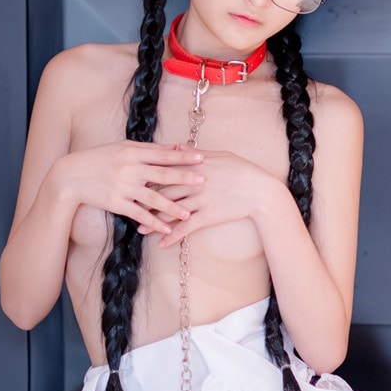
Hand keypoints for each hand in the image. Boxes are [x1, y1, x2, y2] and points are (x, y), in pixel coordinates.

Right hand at [58, 142, 205, 234]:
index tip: (201, 157)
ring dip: (172, 206)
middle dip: (183, 178)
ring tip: (188, 213)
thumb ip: (148, 149)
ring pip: (152, 198)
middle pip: (161, 174)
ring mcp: (123, 187)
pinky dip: (153, 222)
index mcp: (132, 153)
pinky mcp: (116, 203)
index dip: (182, 156)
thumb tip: (174, 148)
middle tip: (203, 181)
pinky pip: (138, 214)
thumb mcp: (122, 148)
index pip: (162, 154)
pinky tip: (166, 228)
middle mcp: (129, 169)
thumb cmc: (99, 159)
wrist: (71, 176)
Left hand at [135, 149, 274, 246]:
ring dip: (154, 221)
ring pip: (171, 210)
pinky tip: (162, 244)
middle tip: (129, 206)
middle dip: (144, 200)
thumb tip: (175, 147)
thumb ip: (195, 153)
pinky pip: (187, 227)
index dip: (148, 176)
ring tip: (140, 228)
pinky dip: (173, 236)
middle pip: (163, 191)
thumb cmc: (242, 170)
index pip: (166, 169)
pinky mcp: (209, 215)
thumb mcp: (219, 155)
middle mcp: (195, 181)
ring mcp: (201, 199)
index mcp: (196, 164)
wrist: (260, 191)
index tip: (134, 181)